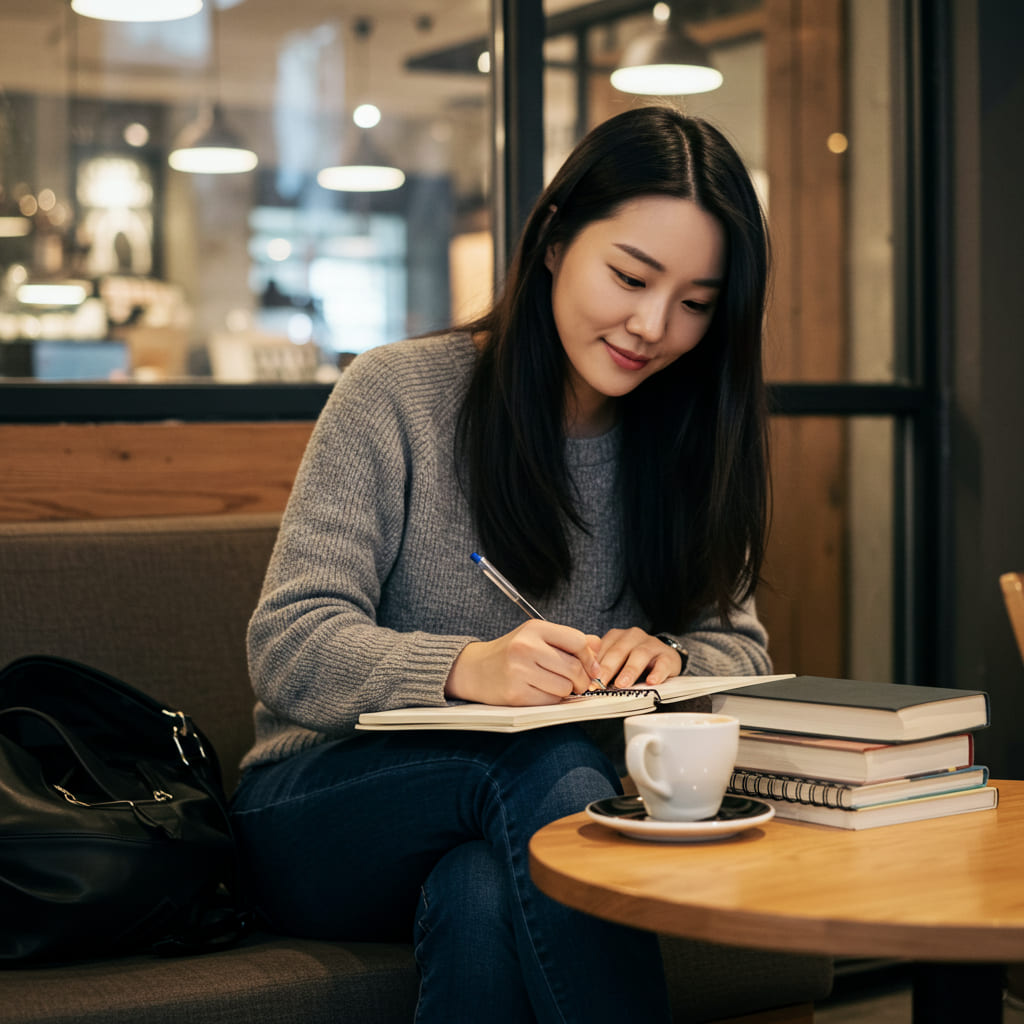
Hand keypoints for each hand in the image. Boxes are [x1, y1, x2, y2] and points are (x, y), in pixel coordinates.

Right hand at [445, 620, 603, 705]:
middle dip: (582, 679)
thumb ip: (568, 640)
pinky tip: (541, 691)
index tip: (592, 667)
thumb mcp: (537, 637)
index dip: (590, 657)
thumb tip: (599, 645)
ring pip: (565, 687)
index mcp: (534, 629)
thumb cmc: (511, 653)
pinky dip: (552, 699)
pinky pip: (550, 700)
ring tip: (555, 685)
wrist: (475, 669)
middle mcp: (526, 647)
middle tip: (579, 683)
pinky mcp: (515, 693)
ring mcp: (519, 670)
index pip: (576, 641)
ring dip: (566, 690)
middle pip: (573, 667)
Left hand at [594, 627, 683, 687]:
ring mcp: (652, 644)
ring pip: (640, 654)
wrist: (664, 656)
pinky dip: (657, 673)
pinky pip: (663, 663)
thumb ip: (602, 663)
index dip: (593, 664)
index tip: (587, 680)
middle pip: (619, 650)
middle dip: (608, 667)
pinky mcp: (668, 656)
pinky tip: (651, 681)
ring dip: (630, 670)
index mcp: (617, 636)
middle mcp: (633, 636)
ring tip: (622, 684)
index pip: (603, 648)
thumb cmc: (633, 660)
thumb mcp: (616, 658)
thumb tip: (583, 677)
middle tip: (600, 683)